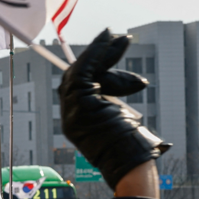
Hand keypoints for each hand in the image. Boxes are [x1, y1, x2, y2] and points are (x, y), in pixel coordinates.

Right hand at [59, 29, 169, 188]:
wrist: (128, 160)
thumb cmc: (129, 145)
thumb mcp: (118, 116)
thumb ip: (110, 99)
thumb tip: (115, 78)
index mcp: (77, 121)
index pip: (80, 87)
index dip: (94, 66)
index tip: (109, 48)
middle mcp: (69, 116)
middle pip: (79, 76)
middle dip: (101, 56)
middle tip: (121, 38)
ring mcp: (71, 110)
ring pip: (81, 72)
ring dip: (103, 52)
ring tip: (124, 40)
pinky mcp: (78, 103)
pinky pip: (83, 70)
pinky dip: (96, 52)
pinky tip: (108, 39)